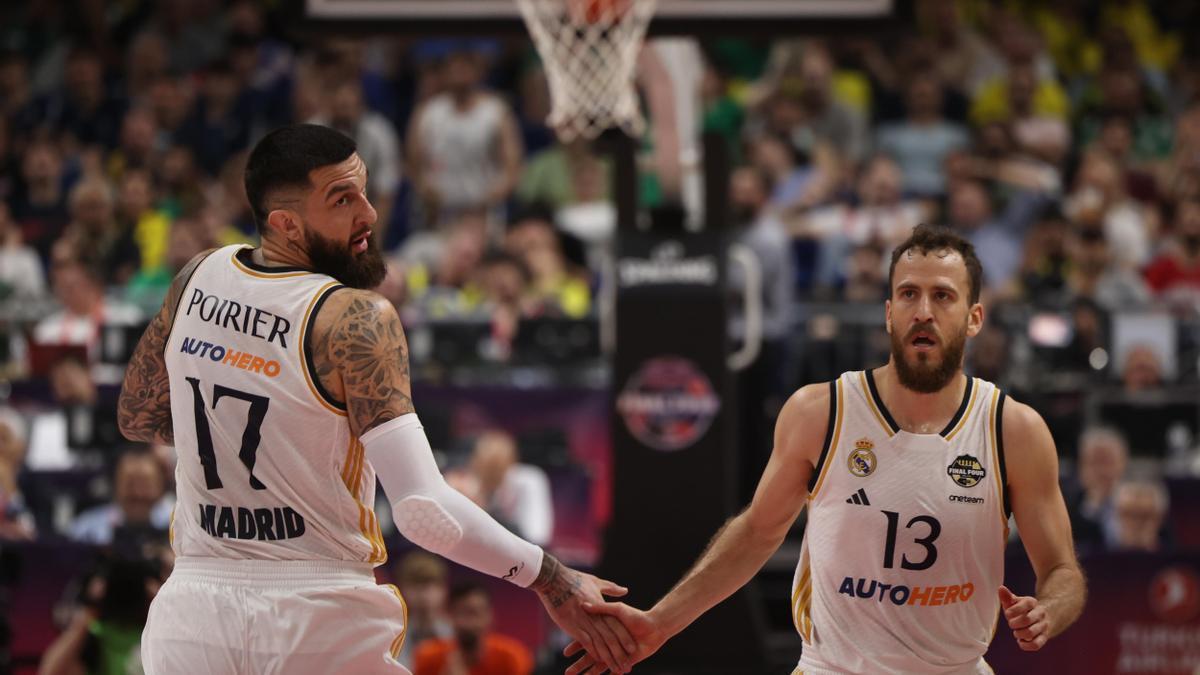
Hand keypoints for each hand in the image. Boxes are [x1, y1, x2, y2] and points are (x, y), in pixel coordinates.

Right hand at [531, 556, 636, 673]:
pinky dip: (594, 653)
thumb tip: (625, 590)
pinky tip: (599, 663)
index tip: (633, 649)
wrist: (556, 579)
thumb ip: (611, 588)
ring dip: (609, 659)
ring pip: (602, 645)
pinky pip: (587, 644)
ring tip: (616, 670)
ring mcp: (586, 623)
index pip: (617, 627)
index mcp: (603, 608)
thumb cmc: (575, 579)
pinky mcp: (575, 627)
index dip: (625, 638)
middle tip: (627, 667)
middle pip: (612, 639)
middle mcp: (597, 617)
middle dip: (620, 654)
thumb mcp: (596, 582)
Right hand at [565, 602, 665, 674]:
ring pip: (600, 665)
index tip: (565, 654)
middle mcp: (608, 643)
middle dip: (579, 665)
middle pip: (590, 656)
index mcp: (604, 631)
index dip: (576, 647)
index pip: (587, 640)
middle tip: (567, 674)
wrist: (656, 627)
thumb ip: (601, 609)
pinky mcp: (624, 660)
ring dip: (589, 674)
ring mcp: (616, 653)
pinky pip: (613, 669)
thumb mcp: (617, 609)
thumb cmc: (636, 616)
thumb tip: (584, 605)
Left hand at [999, 585, 1049, 650]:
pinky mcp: (1044, 638)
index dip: (1013, 611)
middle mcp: (1040, 613)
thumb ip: (1007, 597)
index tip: (1008, 614)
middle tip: (1011, 624)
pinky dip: (1025, 645)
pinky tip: (1021, 641)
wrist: (1040, 618)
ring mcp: (1044, 626)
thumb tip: (1001, 588)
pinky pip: (1035, 645)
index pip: (1025, 604)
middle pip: (1027, 620)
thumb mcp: (1015, 602)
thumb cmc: (1022, 610)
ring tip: (1016, 632)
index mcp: (1032, 602)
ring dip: (1019, 634)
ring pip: (1030, 633)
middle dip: (1014, 624)